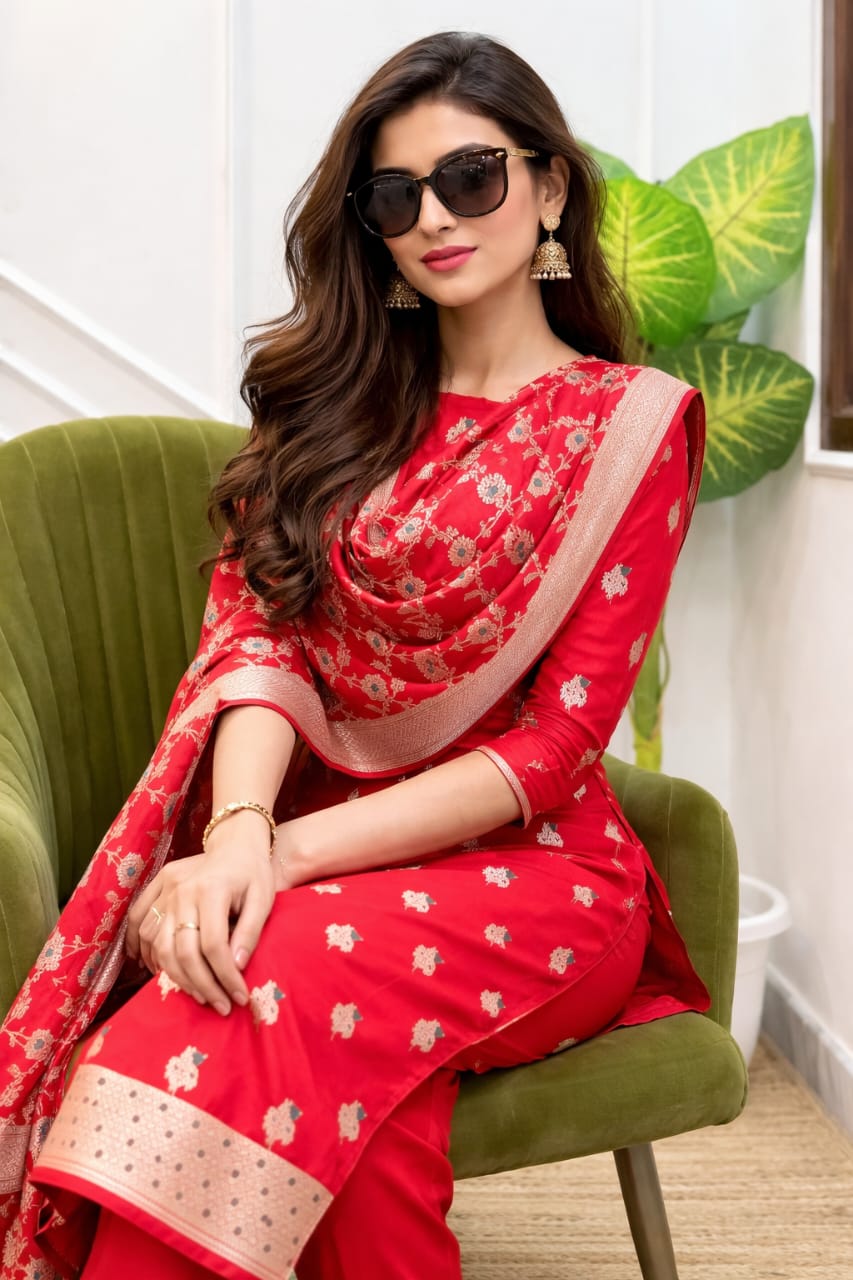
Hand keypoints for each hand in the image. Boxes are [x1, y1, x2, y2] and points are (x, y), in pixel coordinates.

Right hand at [126, 827, 275, 1015]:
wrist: (235, 843)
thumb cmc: (253, 873)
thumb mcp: (263, 899)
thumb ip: (250, 932)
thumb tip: (236, 968)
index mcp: (211, 889)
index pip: (213, 946)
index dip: (225, 977)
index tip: (239, 997)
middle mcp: (182, 890)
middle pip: (183, 951)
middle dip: (203, 985)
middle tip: (220, 1006)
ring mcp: (165, 889)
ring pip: (158, 944)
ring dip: (175, 976)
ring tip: (199, 994)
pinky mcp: (155, 888)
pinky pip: (139, 924)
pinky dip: (144, 951)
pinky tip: (158, 971)